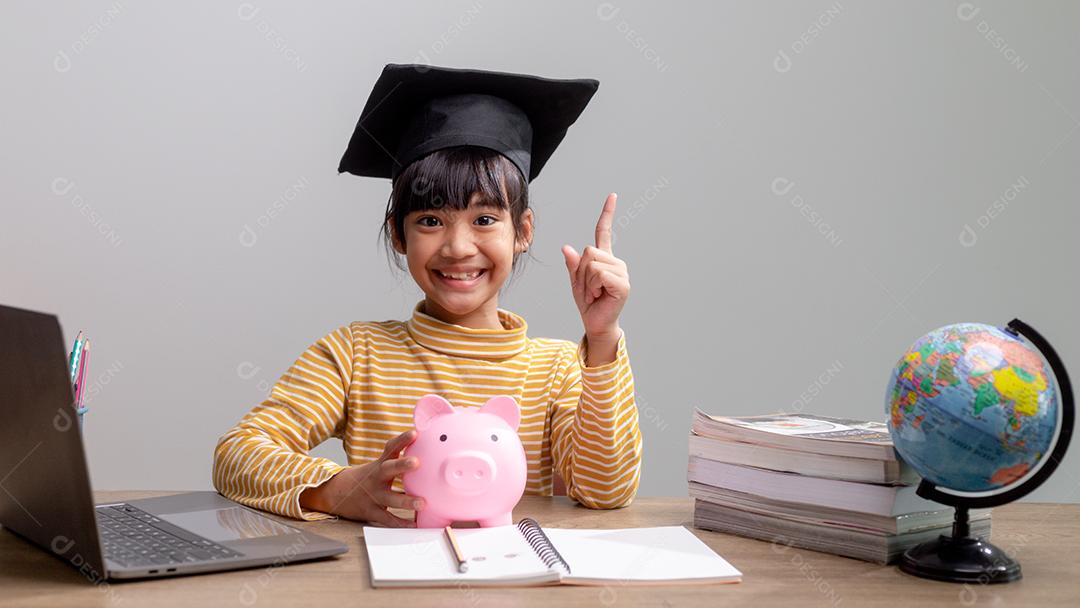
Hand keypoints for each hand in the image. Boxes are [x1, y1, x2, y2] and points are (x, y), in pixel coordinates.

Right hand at [299, 429, 424, 526]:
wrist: (334, 493)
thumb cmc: (366, 478)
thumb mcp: (378, 465)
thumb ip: (397, 457)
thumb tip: (423, 444)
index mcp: (379, 465)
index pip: (391, 449)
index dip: (402, 440)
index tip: (414, 433)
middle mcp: (376, 478)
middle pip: (388, 469)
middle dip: (402, 465)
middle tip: (417, 462)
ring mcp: (372, 496)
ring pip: (390, 498)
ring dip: (406, 501)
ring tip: (422, 503)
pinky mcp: (370, 512)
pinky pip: (387, 519)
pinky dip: (400, 523)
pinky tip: (414, 525)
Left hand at [562, 193, 630, 345]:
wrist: (596, 323)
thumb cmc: (588, 304)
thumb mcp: (575, 282)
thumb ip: (573, 265)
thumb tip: (566, 247)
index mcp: (605, 259)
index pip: (604, 232)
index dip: (607, 213)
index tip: (612, 195)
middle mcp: (615, 262)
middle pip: (589, 251)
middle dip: (581, 271)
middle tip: (589, 288)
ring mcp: (621, 272)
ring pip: (592, 263)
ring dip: (586, 281)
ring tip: (595, 293)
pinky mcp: (623, 284)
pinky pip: (598, 274)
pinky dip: (592, 287)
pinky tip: (599, 296)